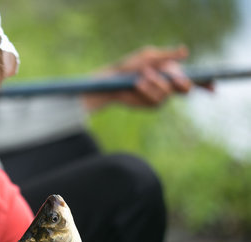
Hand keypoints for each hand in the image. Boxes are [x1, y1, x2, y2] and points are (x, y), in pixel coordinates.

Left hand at [83, 45, 203, 109]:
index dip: (205, 83)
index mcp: (170, 71)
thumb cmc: (129, 66)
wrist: (112, 81)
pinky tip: (138, 84)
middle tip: (176, 78)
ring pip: (169, 92)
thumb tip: (185, 51)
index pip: (192, 77)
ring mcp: (160, 96)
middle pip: (186, 88)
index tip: (213, 84)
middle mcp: (168, 84)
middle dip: (182, 83)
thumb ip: (167, 56)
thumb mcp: (148, 56)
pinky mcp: (151, 105)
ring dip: (156, 82)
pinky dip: (148, 90)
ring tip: (143, 75)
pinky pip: (157, 99)